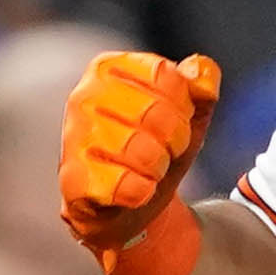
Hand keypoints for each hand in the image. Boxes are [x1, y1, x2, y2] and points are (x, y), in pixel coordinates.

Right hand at [58, 50, 219, 274]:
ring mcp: (74, 137)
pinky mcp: (73, 179)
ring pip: (144, 153)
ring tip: (144, 170)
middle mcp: (85, 96)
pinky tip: (131, 191)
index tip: (173, 119)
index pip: (167, 76)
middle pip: (157, 114)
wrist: (126, 205)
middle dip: (174, 140)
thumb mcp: (187, 113)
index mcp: (109, 69)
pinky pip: (128, 187)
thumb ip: (201, 83)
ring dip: (157, 169)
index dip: (184, 107)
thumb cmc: (153, 149)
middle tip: (161, 150)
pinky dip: (141, 193)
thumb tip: (202, 73)